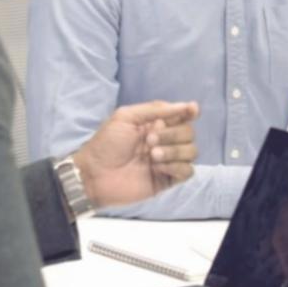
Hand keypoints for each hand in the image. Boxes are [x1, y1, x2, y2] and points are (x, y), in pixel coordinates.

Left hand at [72, 101, 198, 207]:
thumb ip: (155, 109)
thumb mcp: (126, 116)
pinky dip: (176, 167)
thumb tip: (185, 106)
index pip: (182, 116)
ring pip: (192, 151)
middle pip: (189, 133)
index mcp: (156, 124)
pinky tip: (157, 169)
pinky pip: (187, 171)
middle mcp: (165, 141)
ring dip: (174, 151)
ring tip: (152, 156)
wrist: (95, 174)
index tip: (192, 110)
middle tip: (150, 141)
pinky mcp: (167, 180)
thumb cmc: (106, 144)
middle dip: (173, 135)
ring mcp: (168, 161)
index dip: (190, 112)